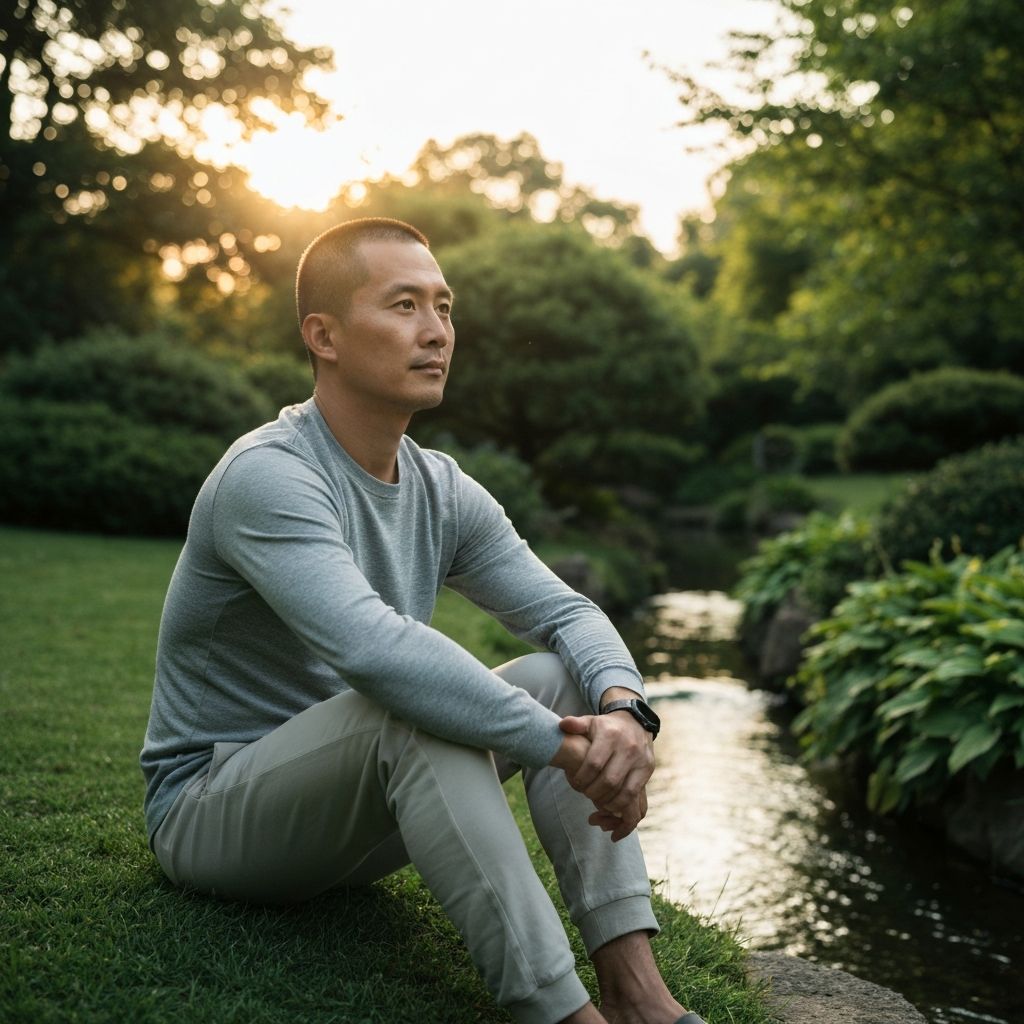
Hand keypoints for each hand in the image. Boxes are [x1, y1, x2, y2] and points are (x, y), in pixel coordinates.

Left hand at [557, 711, 654, 839]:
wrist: (636, 723)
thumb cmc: (607, 727)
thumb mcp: (591, 722)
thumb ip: (576, 725)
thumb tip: (563, 725)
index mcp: (610, 736)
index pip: (594, 763)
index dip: (582, 778)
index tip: (575, 784)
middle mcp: (628, 748)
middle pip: (609, 780)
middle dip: (594, 792)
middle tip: (585, 794)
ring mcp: (640, 760)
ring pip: (624, 792)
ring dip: (608, 803)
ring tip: (597, 803)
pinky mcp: (647, 770)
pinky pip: (635, 795)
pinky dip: (622, 806)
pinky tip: (611, 809)